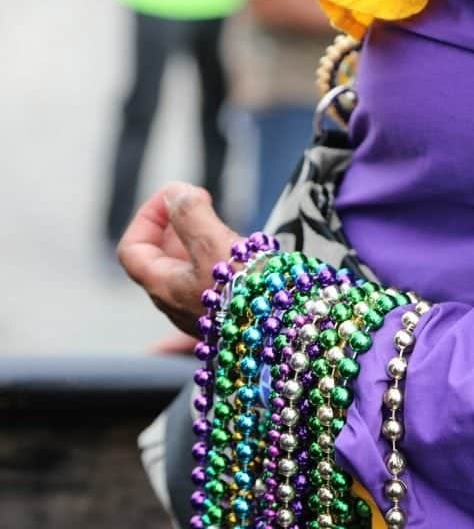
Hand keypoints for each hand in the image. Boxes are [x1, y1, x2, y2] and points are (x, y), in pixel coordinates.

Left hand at [118, 182, 241, 336]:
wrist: (286, 334)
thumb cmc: (247, 296)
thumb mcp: (215, 246)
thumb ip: (191, 215)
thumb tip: (175, 194)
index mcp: (164, 288)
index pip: (132, 250)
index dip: (146, 217)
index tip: (176, 199)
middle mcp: (177, 305)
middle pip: (161, 259)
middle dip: (176, 226)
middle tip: (202, 205)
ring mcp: (201, 314)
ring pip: (188, 270)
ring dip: (199, 241)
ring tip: (225, 227)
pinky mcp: (227, 316)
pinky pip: (212, 283)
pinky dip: (217, 259)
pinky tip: (239, 253)